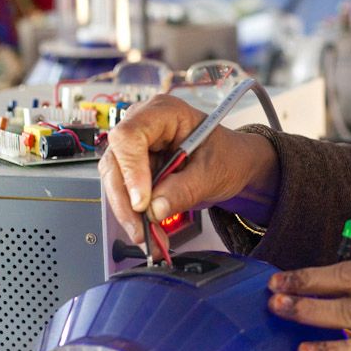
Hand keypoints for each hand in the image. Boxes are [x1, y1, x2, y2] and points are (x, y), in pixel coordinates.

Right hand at [99, 94, 278, 244]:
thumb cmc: (228, 156)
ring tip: (148, 238)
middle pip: (116, 161)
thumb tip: (154, 210)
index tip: (142, 203)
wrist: (234, 163)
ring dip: (128, 213)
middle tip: (141, 231)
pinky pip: (125, 192)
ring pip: (115, 180)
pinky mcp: (135, 167)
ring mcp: (136, 146)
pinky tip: (148, 233)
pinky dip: (135, 215)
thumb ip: (184, 190)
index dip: (132, 170)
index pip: (130, 136)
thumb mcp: (213, 173)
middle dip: (126, 201)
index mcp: (164, 112)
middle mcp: (142, 125)